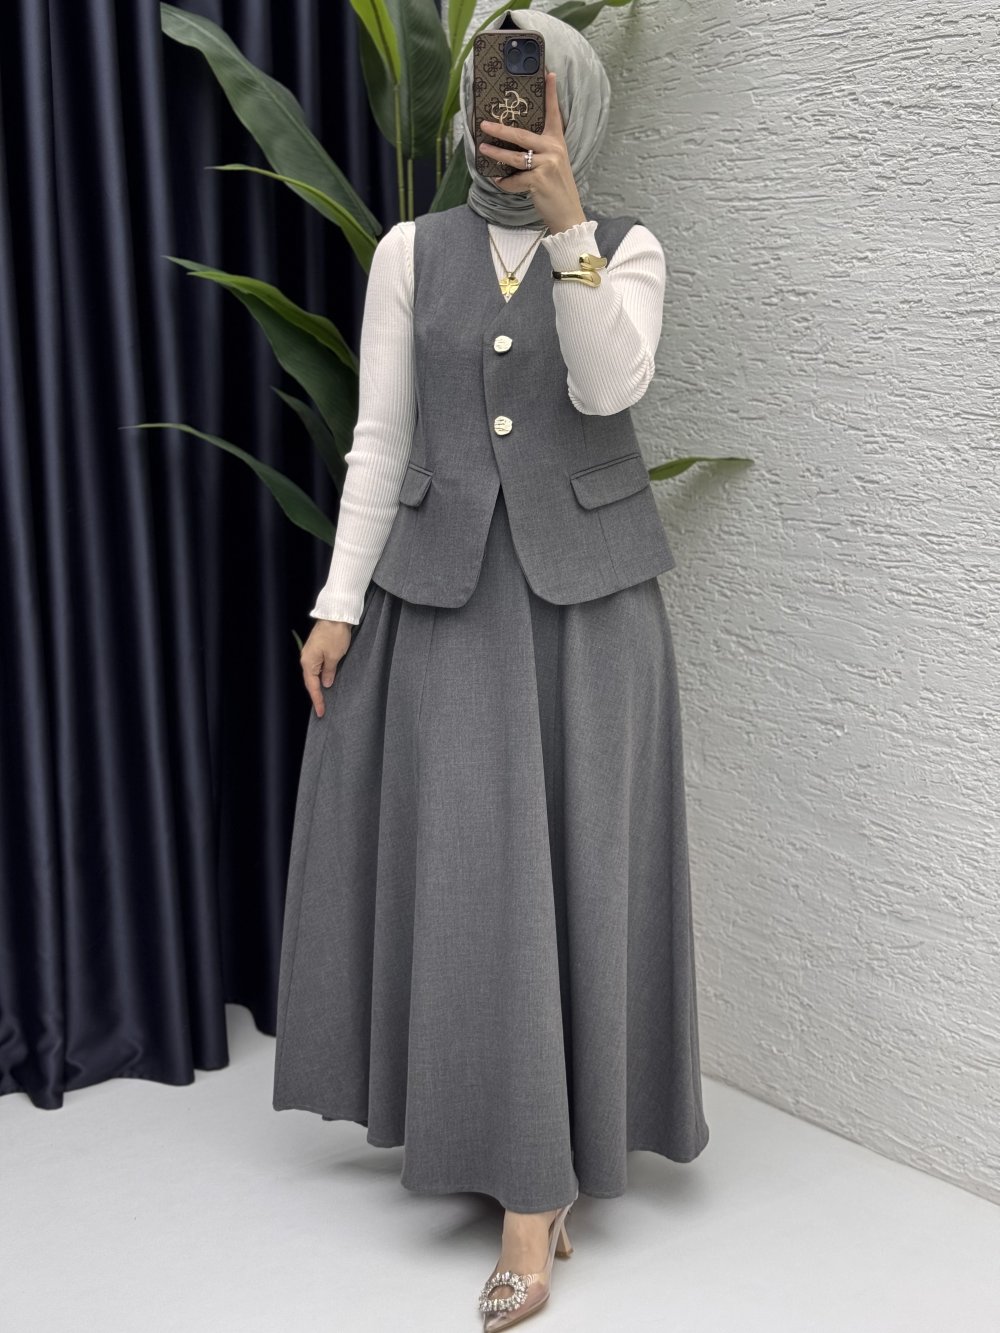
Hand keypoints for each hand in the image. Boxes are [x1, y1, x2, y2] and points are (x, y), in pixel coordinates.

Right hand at [300, 619, 352, 716]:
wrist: (336, 614)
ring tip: (324, 699)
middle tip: (322, 710)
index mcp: (308, 662)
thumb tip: (326, 683)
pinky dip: (321, 676)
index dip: (317, 700)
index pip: (312, 686)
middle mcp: (307, 658)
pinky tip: (326, 681)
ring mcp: (311, 653)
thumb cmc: (335, 634)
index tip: (321, 712)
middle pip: (311, 681)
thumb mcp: (335, 656)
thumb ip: (329, 672)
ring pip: (314, 674)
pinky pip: (318, 667)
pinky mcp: (317, 648)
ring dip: (319, 686)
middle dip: (316, 695)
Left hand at [479, 71, 586, 235]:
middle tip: (484, 124)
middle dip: (500, 129)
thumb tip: (514, 147)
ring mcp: (547, 164)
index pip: (554, 113)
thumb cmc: (557, 190)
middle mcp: (553, 149)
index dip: (551, 93)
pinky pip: (514, 180)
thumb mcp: (554, 165)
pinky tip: (499, 182)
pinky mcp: (539, 180)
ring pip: (514, 156)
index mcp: (557, 142)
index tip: (548, 73)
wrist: (568, 214)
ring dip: (495, 154)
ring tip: (482, 150)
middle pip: (522, 134)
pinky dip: (505, 184)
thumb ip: (540, 153)